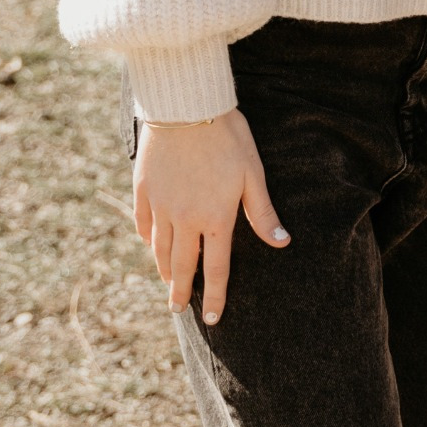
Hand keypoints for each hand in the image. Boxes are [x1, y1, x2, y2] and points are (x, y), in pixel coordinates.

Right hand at [132, 110, 286, 326]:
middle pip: (182, 265)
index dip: (216, 296)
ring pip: (160, 248)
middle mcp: (185, 219)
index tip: (213, 320)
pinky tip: (150, 245)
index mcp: (215, 218)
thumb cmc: (228, 138)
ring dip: (164, 269)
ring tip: (167, 283)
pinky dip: (148, 238)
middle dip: (182, 292)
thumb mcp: (252, 174)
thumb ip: (263, 213)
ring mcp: (161, 205)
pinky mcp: (144, 189)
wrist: (187, 107)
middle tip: (178, 311)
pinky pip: (143, 223)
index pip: (217, 268)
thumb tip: (282, 243)